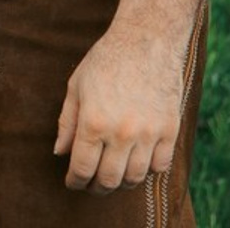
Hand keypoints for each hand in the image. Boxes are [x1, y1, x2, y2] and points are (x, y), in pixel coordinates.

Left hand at [54, 27, 183, 193]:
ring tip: (112, 177)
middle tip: (90, 185)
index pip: (82, 168)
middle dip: (96, 187)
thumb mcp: (76, 86)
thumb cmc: (105, 60)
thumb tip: (60, 153)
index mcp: (93, 121)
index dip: (75, 181)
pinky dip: (146, 172)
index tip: (72, 183)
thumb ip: (67, 122)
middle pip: (109, 180)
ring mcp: (148, 134)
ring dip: (121, 183)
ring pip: (134, 178)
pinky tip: (136, 165)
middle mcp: (121, 133)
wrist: (146, 41)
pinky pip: (159, 167)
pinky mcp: (169, 131)